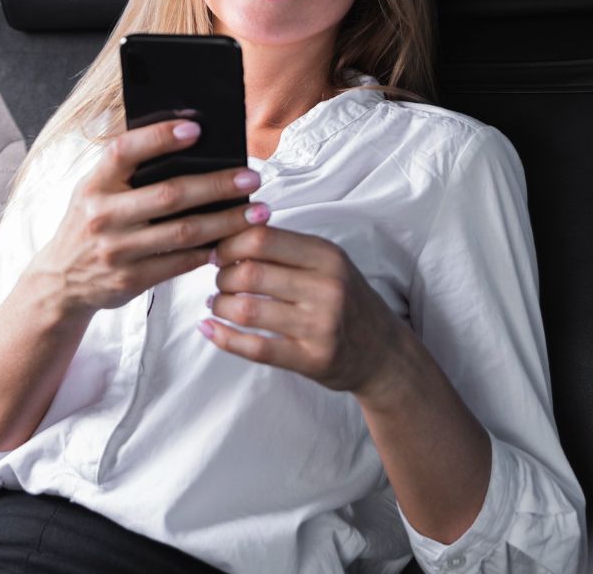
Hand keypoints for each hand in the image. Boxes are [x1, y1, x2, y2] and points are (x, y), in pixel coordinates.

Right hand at [27, 118, 269, 318]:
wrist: (61, 281)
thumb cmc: (89, 224)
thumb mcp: (93, 191)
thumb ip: (127, 170)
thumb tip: (185, 140)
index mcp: (93, 184)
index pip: (124, 151)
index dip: (159, 137)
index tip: (196, 128)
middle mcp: (102, 216)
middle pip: (169, 195)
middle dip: (217, 185)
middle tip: (251, 177)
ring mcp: (117, 250)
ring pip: (183, 232)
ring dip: (226, 221)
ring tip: (256, 212)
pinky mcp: (131, 279)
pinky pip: (180, 262)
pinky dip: (209, 251)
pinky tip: (232, 241)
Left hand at [201, 226, 406, 396]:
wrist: (383, 350)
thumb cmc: (346, 300)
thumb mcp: (328, 263)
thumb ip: (287, 248)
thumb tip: (230, 233)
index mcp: (327, 256)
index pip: (262, 239)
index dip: (229, 244)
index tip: (218, 253)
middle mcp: (327, 288)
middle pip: (250, 274)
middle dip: (221, 277)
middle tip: (218, 282)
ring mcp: (320, 326)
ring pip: (247, 311)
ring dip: (220, 306)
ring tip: (217, 304)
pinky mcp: (313, 359)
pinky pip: (256, 348)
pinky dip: (224, 338)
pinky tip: (210, 329)